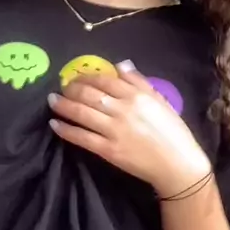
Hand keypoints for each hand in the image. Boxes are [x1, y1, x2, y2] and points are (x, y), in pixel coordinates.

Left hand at [48, 64, 210, 197]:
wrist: (177, 163)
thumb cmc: (172, 131)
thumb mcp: (160, 100)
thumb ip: (139, 81)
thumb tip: (120, 65)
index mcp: (137, 95)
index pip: (104, 80)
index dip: (86, 77)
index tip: (76, 77)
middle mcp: (123, 109)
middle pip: (89, 94)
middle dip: (71, 89)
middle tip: (61, 88)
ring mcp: (114, 130)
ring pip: (82, 113)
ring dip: (63, 106)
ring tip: (52, 101)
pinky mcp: (108, 150)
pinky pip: (82, 137)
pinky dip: (66, 130)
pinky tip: (55, 124)